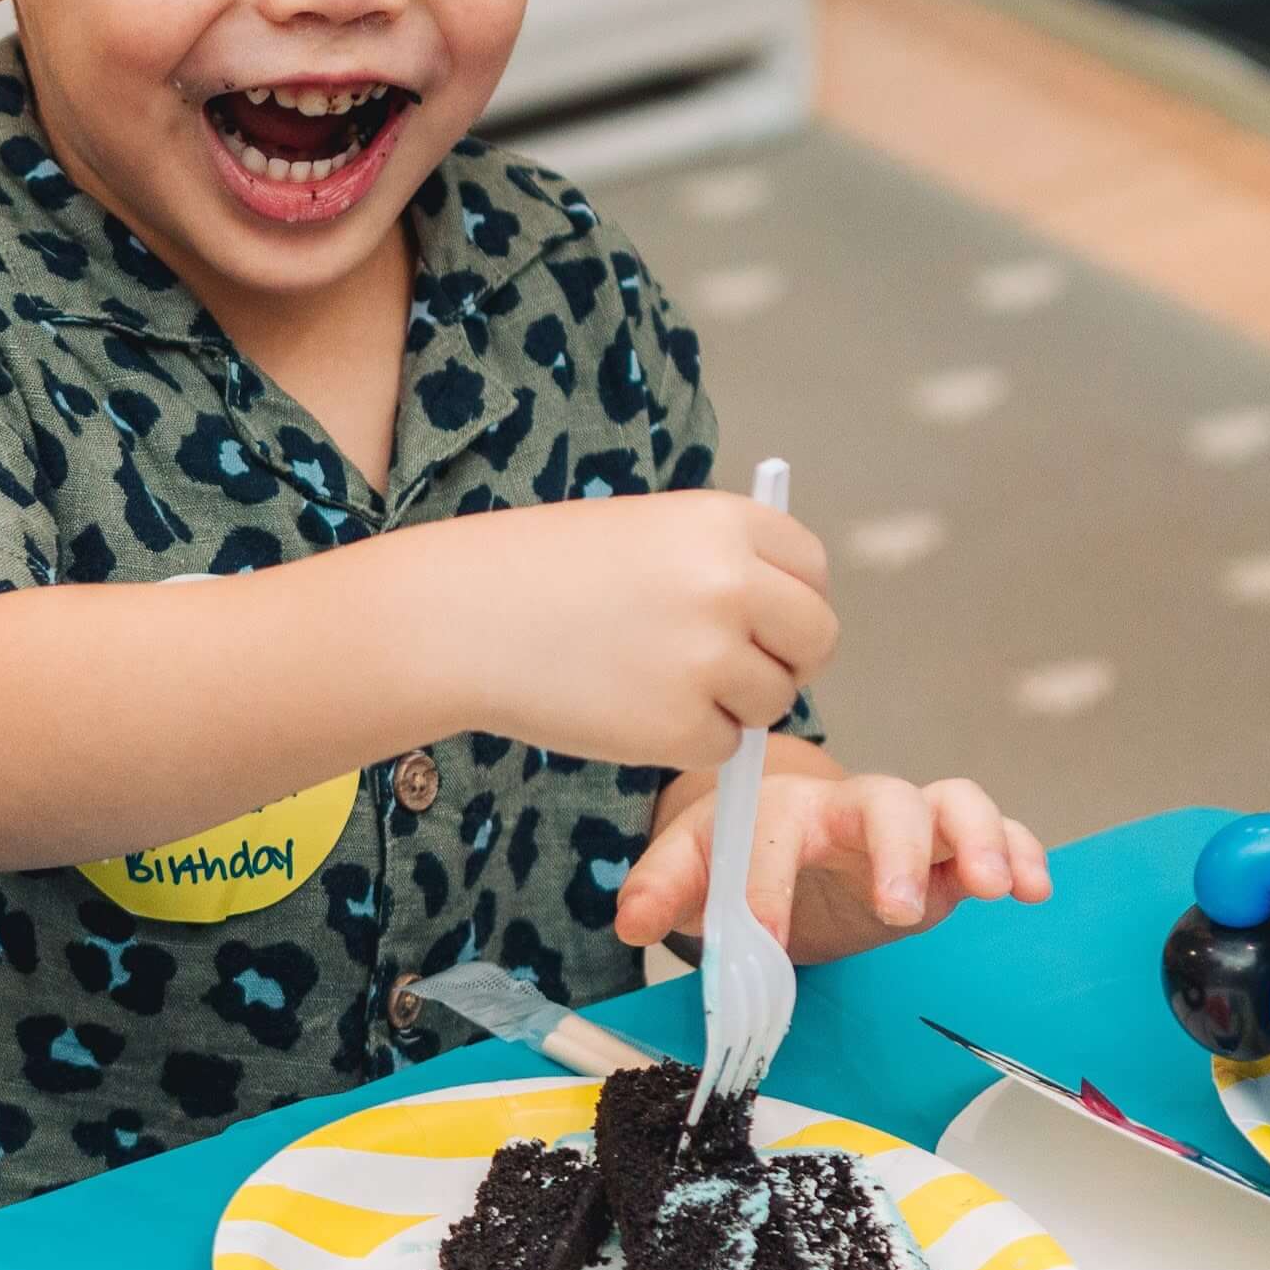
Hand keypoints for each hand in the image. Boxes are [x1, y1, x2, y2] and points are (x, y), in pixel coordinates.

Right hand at [423, 490, 830, 771]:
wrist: (455, 619)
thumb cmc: (535, 572)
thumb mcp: (640, 532)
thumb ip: (717, 562)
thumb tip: (782, 617)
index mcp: (722, 522)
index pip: (812, 569)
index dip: (792, 600)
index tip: (764, 621)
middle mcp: (730, 584)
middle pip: (814, 639)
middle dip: (783, 660)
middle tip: (729, 670)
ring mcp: (709, 659)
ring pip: (772, 700)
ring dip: (729, 705)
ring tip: (651, 684)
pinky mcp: (680, 726)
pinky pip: (723, 747)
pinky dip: (685, 741)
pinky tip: (627, 711)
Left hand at [617, 766, 1050, 963]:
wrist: (786, 846)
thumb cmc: (742, 849)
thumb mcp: (695, 866)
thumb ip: (664, 888)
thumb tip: (633, 923)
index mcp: (779, 808)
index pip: (775, 830)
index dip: (768, 883)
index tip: (767, 944)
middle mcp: (849, 806)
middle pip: (883, 799)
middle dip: (894, 849)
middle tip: (897, 911)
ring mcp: (906, 824)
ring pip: (952, 801)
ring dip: (977, 838)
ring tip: (994, 888)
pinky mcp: (948, 850)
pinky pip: (998, 831)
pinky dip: (1022, 850)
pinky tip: (1034, 890)